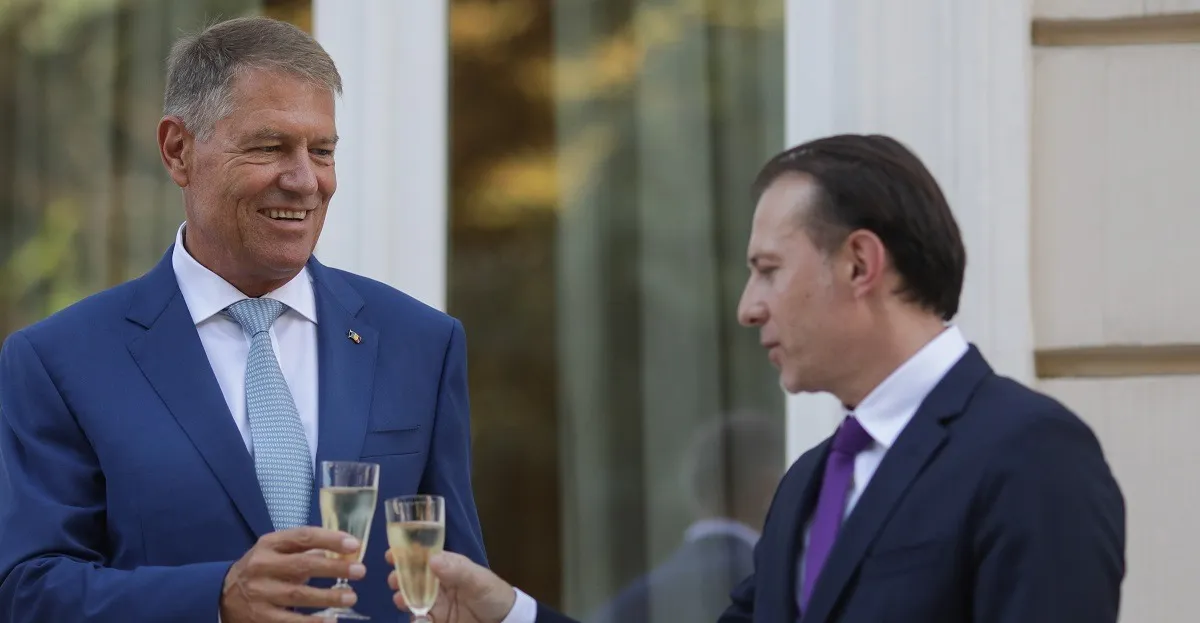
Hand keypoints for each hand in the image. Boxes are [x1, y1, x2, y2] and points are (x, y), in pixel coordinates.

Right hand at [220, 526, 364, 622]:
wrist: (223, 595)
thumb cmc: (262, 568)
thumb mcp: (277, 551)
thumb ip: (306, 550)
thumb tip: (345, 552)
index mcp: (269, 544)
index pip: (303, 537)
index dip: (330, 540)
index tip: (354, 545)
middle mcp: (262, 566)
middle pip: (302, 566)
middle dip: (333, 568)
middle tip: (360, 571)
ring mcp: (260, 593)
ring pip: (297, 596)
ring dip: (327, 597)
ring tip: (351, 597)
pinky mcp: (260, 617)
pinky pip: (289, 621)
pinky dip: (312, 622)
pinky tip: (331, 621)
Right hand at [387, 550, 515, 622]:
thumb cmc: (494, 596)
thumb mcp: (479, 581)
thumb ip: (457, 571)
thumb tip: (431, 559)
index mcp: (450, 567)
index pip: (425, 557)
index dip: (408, 554)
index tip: (391, 554)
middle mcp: (440, 583)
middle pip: (414, 578)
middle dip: (400, 577)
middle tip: (393, 580)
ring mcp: (437, 603)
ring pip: (413, 598)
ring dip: (403, 597)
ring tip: (400, 599)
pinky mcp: (436, 620)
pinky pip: (419, 618)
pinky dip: (414, 617)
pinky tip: (416, 618)